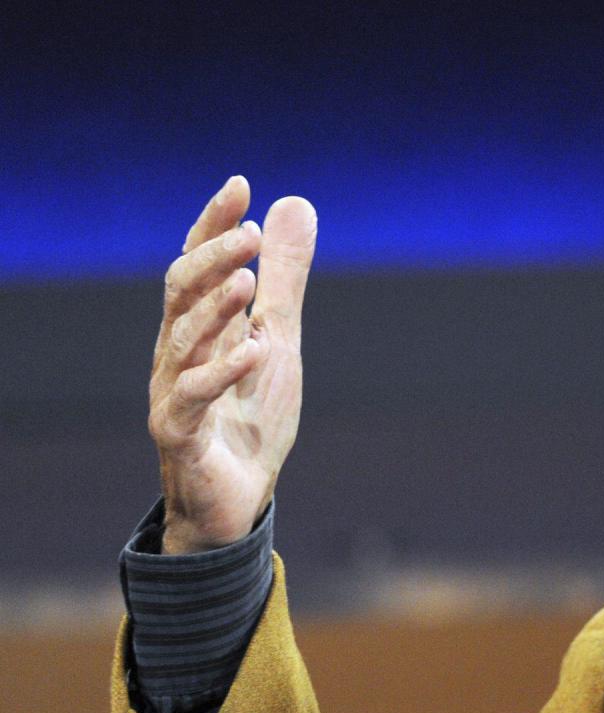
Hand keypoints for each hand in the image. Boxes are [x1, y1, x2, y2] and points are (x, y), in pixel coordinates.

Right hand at [148, 176, 317, 553]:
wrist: (237, 498)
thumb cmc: (251, 416)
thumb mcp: (279, 339)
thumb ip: (285, 280)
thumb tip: (294, 204)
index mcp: (200, 325)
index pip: (199, 263)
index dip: (214, 224)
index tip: (241, 186)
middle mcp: (177, 350)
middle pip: (182, 292)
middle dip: (213, 258)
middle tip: (249, 232)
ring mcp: (174, 390)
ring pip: (183, 339)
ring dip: (215, 307)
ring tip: (248, 280)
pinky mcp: (180, 433)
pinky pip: (193, 397)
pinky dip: (221, 372)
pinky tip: (251, 350)